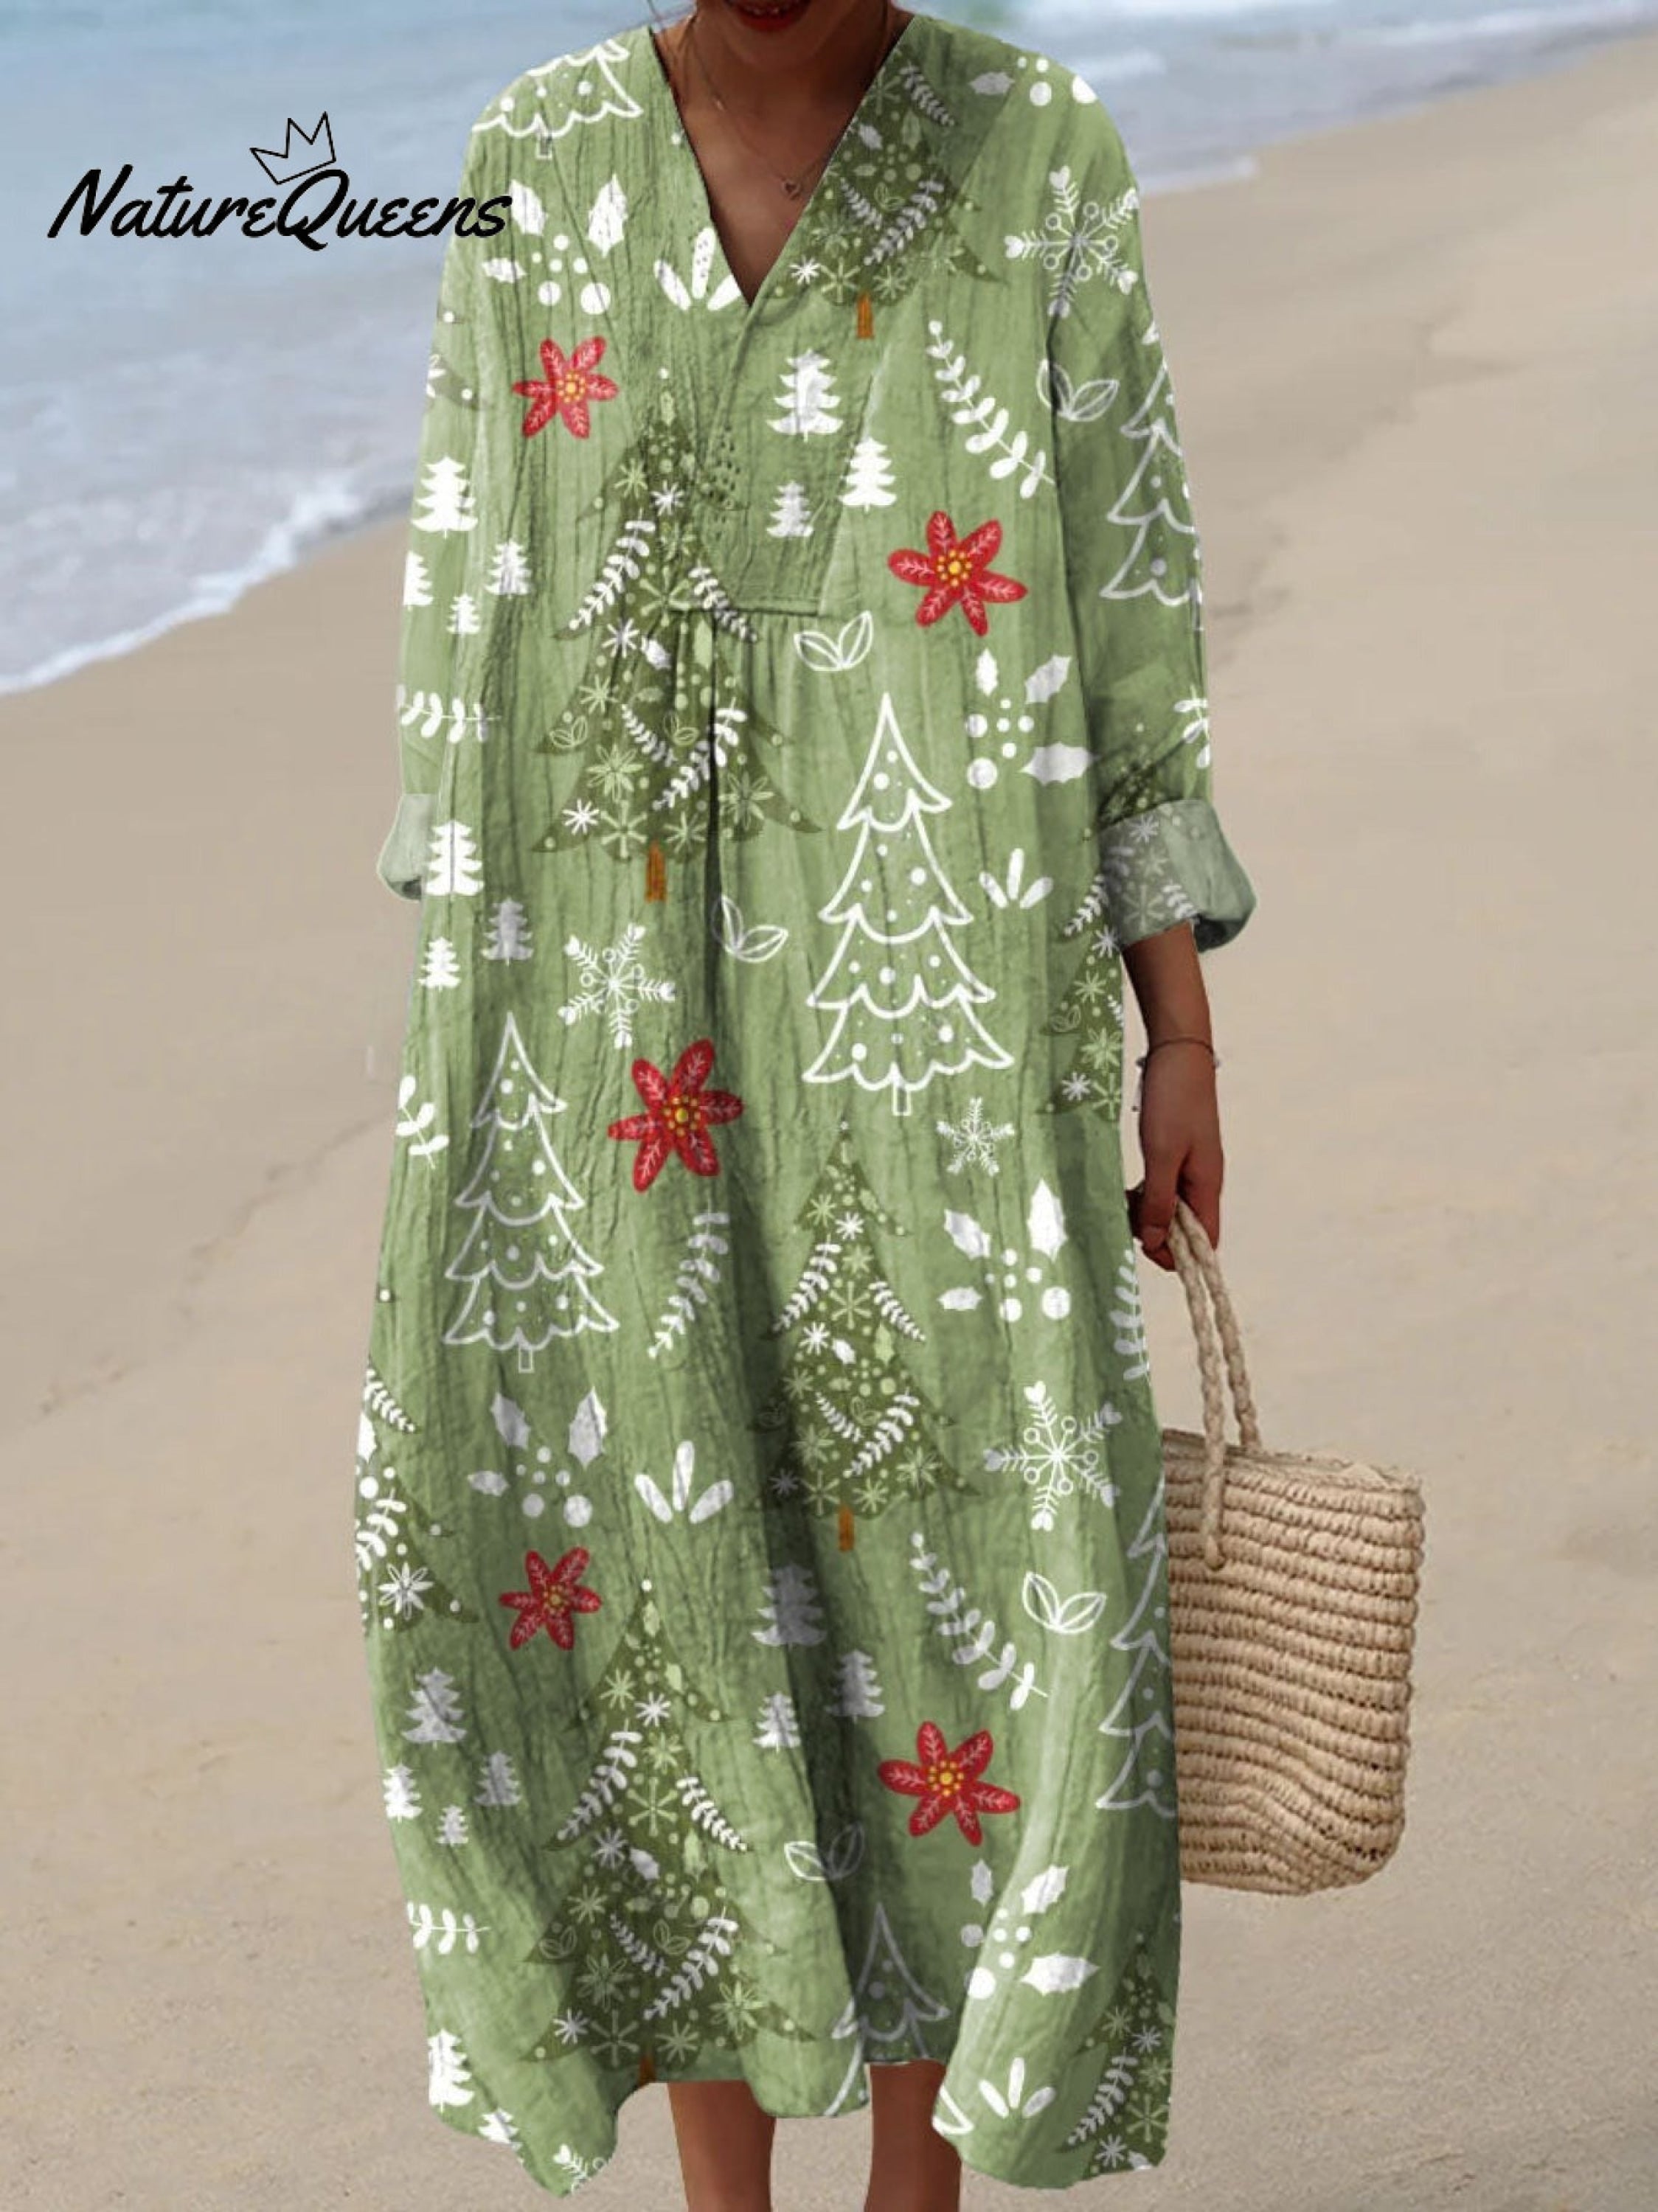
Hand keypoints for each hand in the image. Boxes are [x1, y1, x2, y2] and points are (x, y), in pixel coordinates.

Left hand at [1127, 1040, 1222, 1271]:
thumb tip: (1155, 1242)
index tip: (1145, 1252)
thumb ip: (1159, 1200)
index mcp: (1207, 1185)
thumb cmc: (1173, 1100)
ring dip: (1147, 1213)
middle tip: (1124, 1219)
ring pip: (1171, 1207)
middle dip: (1156, 1233)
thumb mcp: (1162, 1155)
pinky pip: (1162, 1186)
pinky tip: (1126, 1189)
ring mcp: (1190, 1167)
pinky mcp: (1176, 1153)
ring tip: (1122, 1202)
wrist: (1177, 1052)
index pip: (1205, 1241)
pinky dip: (1145, 1194)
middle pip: (1186, 1228)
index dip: (1179, 1256)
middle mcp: (1203, 1181)